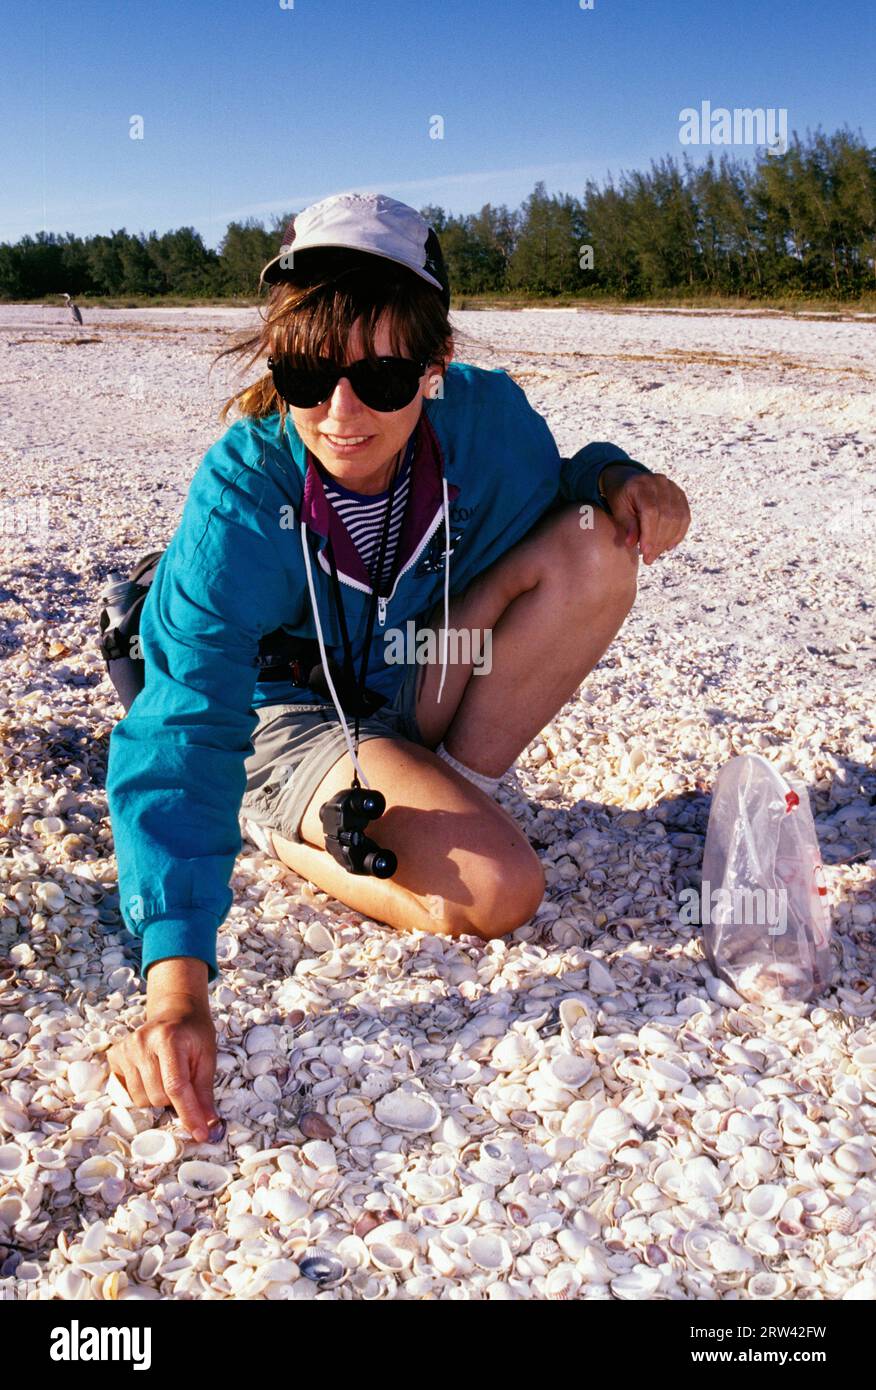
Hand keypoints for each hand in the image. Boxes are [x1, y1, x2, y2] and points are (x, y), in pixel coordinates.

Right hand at [107, 958, 218, 1141]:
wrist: (175, 1011)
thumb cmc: (194, 1034)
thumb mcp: (207, 1057)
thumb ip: (205, 1092)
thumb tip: (208, 1126)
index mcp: (170, 1039)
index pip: (177, 1086)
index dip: (189, 1114)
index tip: (200, 1134)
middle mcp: (142, 1042)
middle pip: (158, 1097)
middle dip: (174, 1100)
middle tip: (183, 1080)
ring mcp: (126, 1048)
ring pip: (141, 1100)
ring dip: (158, 1097)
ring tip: (166, 1075)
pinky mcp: (115, 1055)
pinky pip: (127, 1093)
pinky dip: (143, 1091)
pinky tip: (151, 1073)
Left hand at [600, 464, 690, 564]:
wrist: (629, 481)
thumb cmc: (621, 498)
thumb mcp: (618, 510)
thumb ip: (628, 525)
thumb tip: (632, 544)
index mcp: (642, 485)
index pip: (651, 512)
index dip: (650, 534)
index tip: (645, 552)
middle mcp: (660, 483)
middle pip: (666, 516)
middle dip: (658, 541)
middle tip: (649, 559)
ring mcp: (672, 488)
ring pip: (678, 518)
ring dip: (668, 540)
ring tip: (656, 554)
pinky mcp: (680, 495)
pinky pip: (685, 517)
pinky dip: (678, 534)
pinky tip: (668, 546)